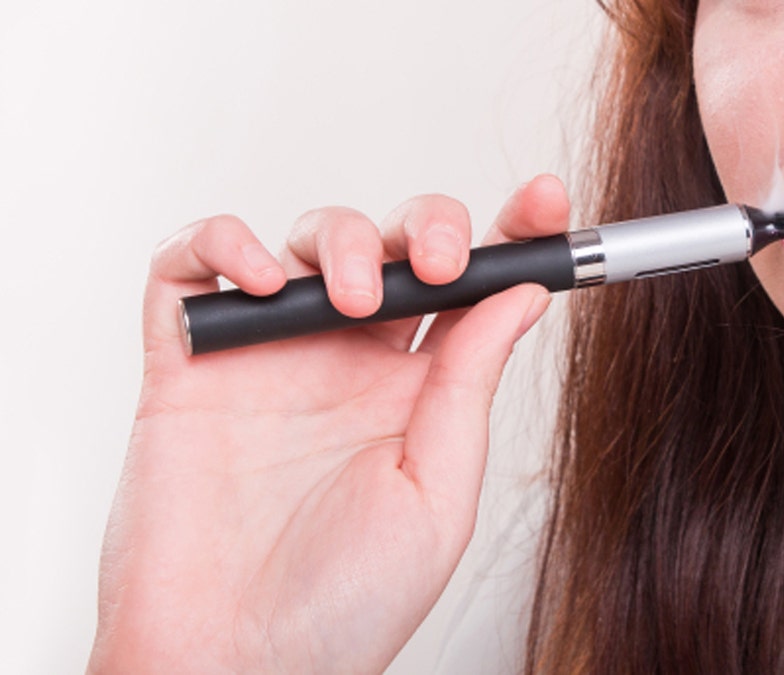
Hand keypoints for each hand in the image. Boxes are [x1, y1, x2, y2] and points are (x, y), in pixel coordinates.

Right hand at [88, 176, 570, 672]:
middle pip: (391, 246)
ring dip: (338, 239)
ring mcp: (268, 357)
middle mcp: (347, 366)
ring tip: (352, 299)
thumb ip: (469, 386)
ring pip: (304, 240)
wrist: (230, 663)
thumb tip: (521, 295)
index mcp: (416, 395)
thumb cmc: (341, 607)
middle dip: (424, 225)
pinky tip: (261, 281)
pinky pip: (190, 269)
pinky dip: (222, 247)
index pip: (469, 292)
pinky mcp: (187, 362)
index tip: (546, 200)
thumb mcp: (437, 494)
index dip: (509, 236)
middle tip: (437, 260)